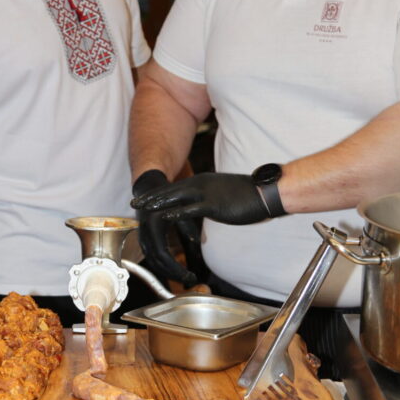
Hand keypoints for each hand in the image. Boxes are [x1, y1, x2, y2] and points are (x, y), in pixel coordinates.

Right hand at [132, 169, 202, 287]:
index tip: (189, 275)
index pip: (162, 254)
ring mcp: (143, 239)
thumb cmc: (167, 197)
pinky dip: (165, 267)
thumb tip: (197, 241)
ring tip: (186, 277)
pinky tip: (177, 270)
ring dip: (169, 273)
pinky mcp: (145, 241)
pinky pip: (154, 259)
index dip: (175, 268)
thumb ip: (187, 225)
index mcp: (153, 227)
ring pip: (154, 263)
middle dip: (174, 274)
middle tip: (191, 280)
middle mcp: (145, 235)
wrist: (148, 190)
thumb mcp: (179, 208)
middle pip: (157, 263)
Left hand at [132, 172, 271, 225]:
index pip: (176, 187)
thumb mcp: (225, 194)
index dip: (159, 194)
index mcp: (203, 182)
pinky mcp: (213, 204)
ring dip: (156, 203)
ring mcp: (205, 193)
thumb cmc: (248, 195)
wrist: (264, 192)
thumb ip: (212, 198)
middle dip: (151, 198)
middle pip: (170, 191)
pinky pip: (189, 209)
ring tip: (142, 208)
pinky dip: (175, 213)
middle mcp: (201, 184)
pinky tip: (164, 217)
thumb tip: (207, 206)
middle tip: (135, 203)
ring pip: (174, 198)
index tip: (145, 199)